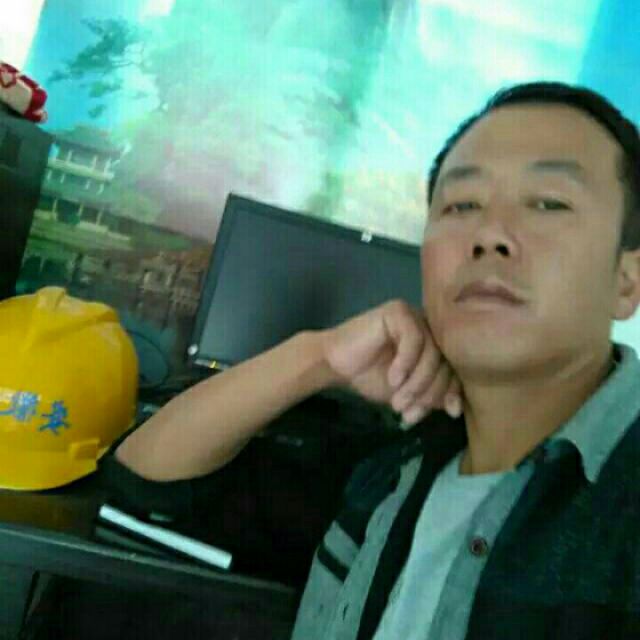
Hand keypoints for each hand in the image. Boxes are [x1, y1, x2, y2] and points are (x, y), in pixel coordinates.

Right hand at [320, 299, 462, 425]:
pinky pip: (413, 339)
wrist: (335, 365)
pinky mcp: (398, 311)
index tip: (449, 413)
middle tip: (409, 410)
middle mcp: (429, 328)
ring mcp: (414, 317)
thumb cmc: (370, 377)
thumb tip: (455, 409)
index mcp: (435, 345)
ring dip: (417, 382)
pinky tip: (392, 378)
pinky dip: (405, 363)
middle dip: (430, 391)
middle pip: (445, 361)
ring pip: (431, 352)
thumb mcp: (407, 394)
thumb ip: (430, 397)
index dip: (454, 391)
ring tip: (398, 400)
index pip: (455, 368)